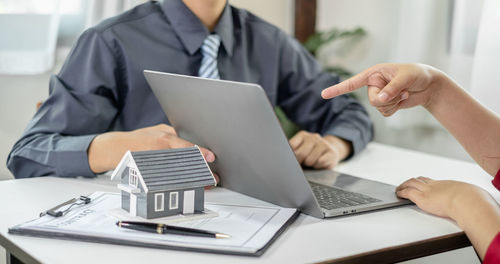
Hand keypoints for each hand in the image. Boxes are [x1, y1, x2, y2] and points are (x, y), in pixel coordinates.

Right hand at [88, 124, 218, 182]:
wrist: (112, 148)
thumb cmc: (136, 140)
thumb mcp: (155, 131)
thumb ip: (172, 136)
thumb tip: (192, 143)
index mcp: (164, 136)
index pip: (186, 144)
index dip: (200, 151)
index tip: (211, 157)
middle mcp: (159, 148)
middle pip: (184, 159)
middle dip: (199, 168)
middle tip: (212, 176)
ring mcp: (153, 161)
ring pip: (177, 171)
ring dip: (191, 178)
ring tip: (203, 184)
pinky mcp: (147, 172)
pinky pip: (165, 180)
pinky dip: (177, 184)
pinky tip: (185, 188)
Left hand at [289, 131, 350, 168]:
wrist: (330, 151)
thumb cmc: (310, 153)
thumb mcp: (300, 149)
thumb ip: (292, 151)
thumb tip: (284, 159)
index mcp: (303, 135)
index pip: (292, 146)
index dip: (291, 156)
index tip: (293, 159)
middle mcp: (313, 137)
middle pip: (300, 154)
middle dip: (300, 162)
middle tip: (303, 163)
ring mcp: (323, 144)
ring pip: (310, 160)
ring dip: (310, 165)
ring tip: (312, 162)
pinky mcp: (332, 152)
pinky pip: (320, 162)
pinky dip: (318, 166)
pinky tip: (320, 163)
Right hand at [321, 63, 442, 115]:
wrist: (430, 84)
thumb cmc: (417, 74)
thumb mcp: (405, 78)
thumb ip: (391, 89)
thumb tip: (380, 100)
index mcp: (374, 73)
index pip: (352, 83)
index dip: (337, 89)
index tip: (323, 95)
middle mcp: (374, 84)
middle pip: (372, 100)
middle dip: (388, 99)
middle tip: (401, 91)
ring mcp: (379, 95)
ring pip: (379, 108)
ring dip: (394, 103)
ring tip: (404, 93)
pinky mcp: (386, 104)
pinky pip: (385, 113)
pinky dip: (395, 108)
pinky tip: (404, 98)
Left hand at [396, 176, 480, 217]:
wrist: (467, 201)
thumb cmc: (472, 201)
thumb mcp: (470, 196)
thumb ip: (468, 197)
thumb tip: (476, 201)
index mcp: (446, 185)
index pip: (432, 181)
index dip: (425, 181)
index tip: (422, 182)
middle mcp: (435, 185)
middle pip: (420, 179)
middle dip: (411, 181)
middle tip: (406, 183)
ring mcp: (428, 191)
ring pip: (411, 183)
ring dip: (404, 185)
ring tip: (398, 189)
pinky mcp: (422, 198)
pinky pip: (408, 192)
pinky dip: (402, 192)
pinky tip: (398, 194)